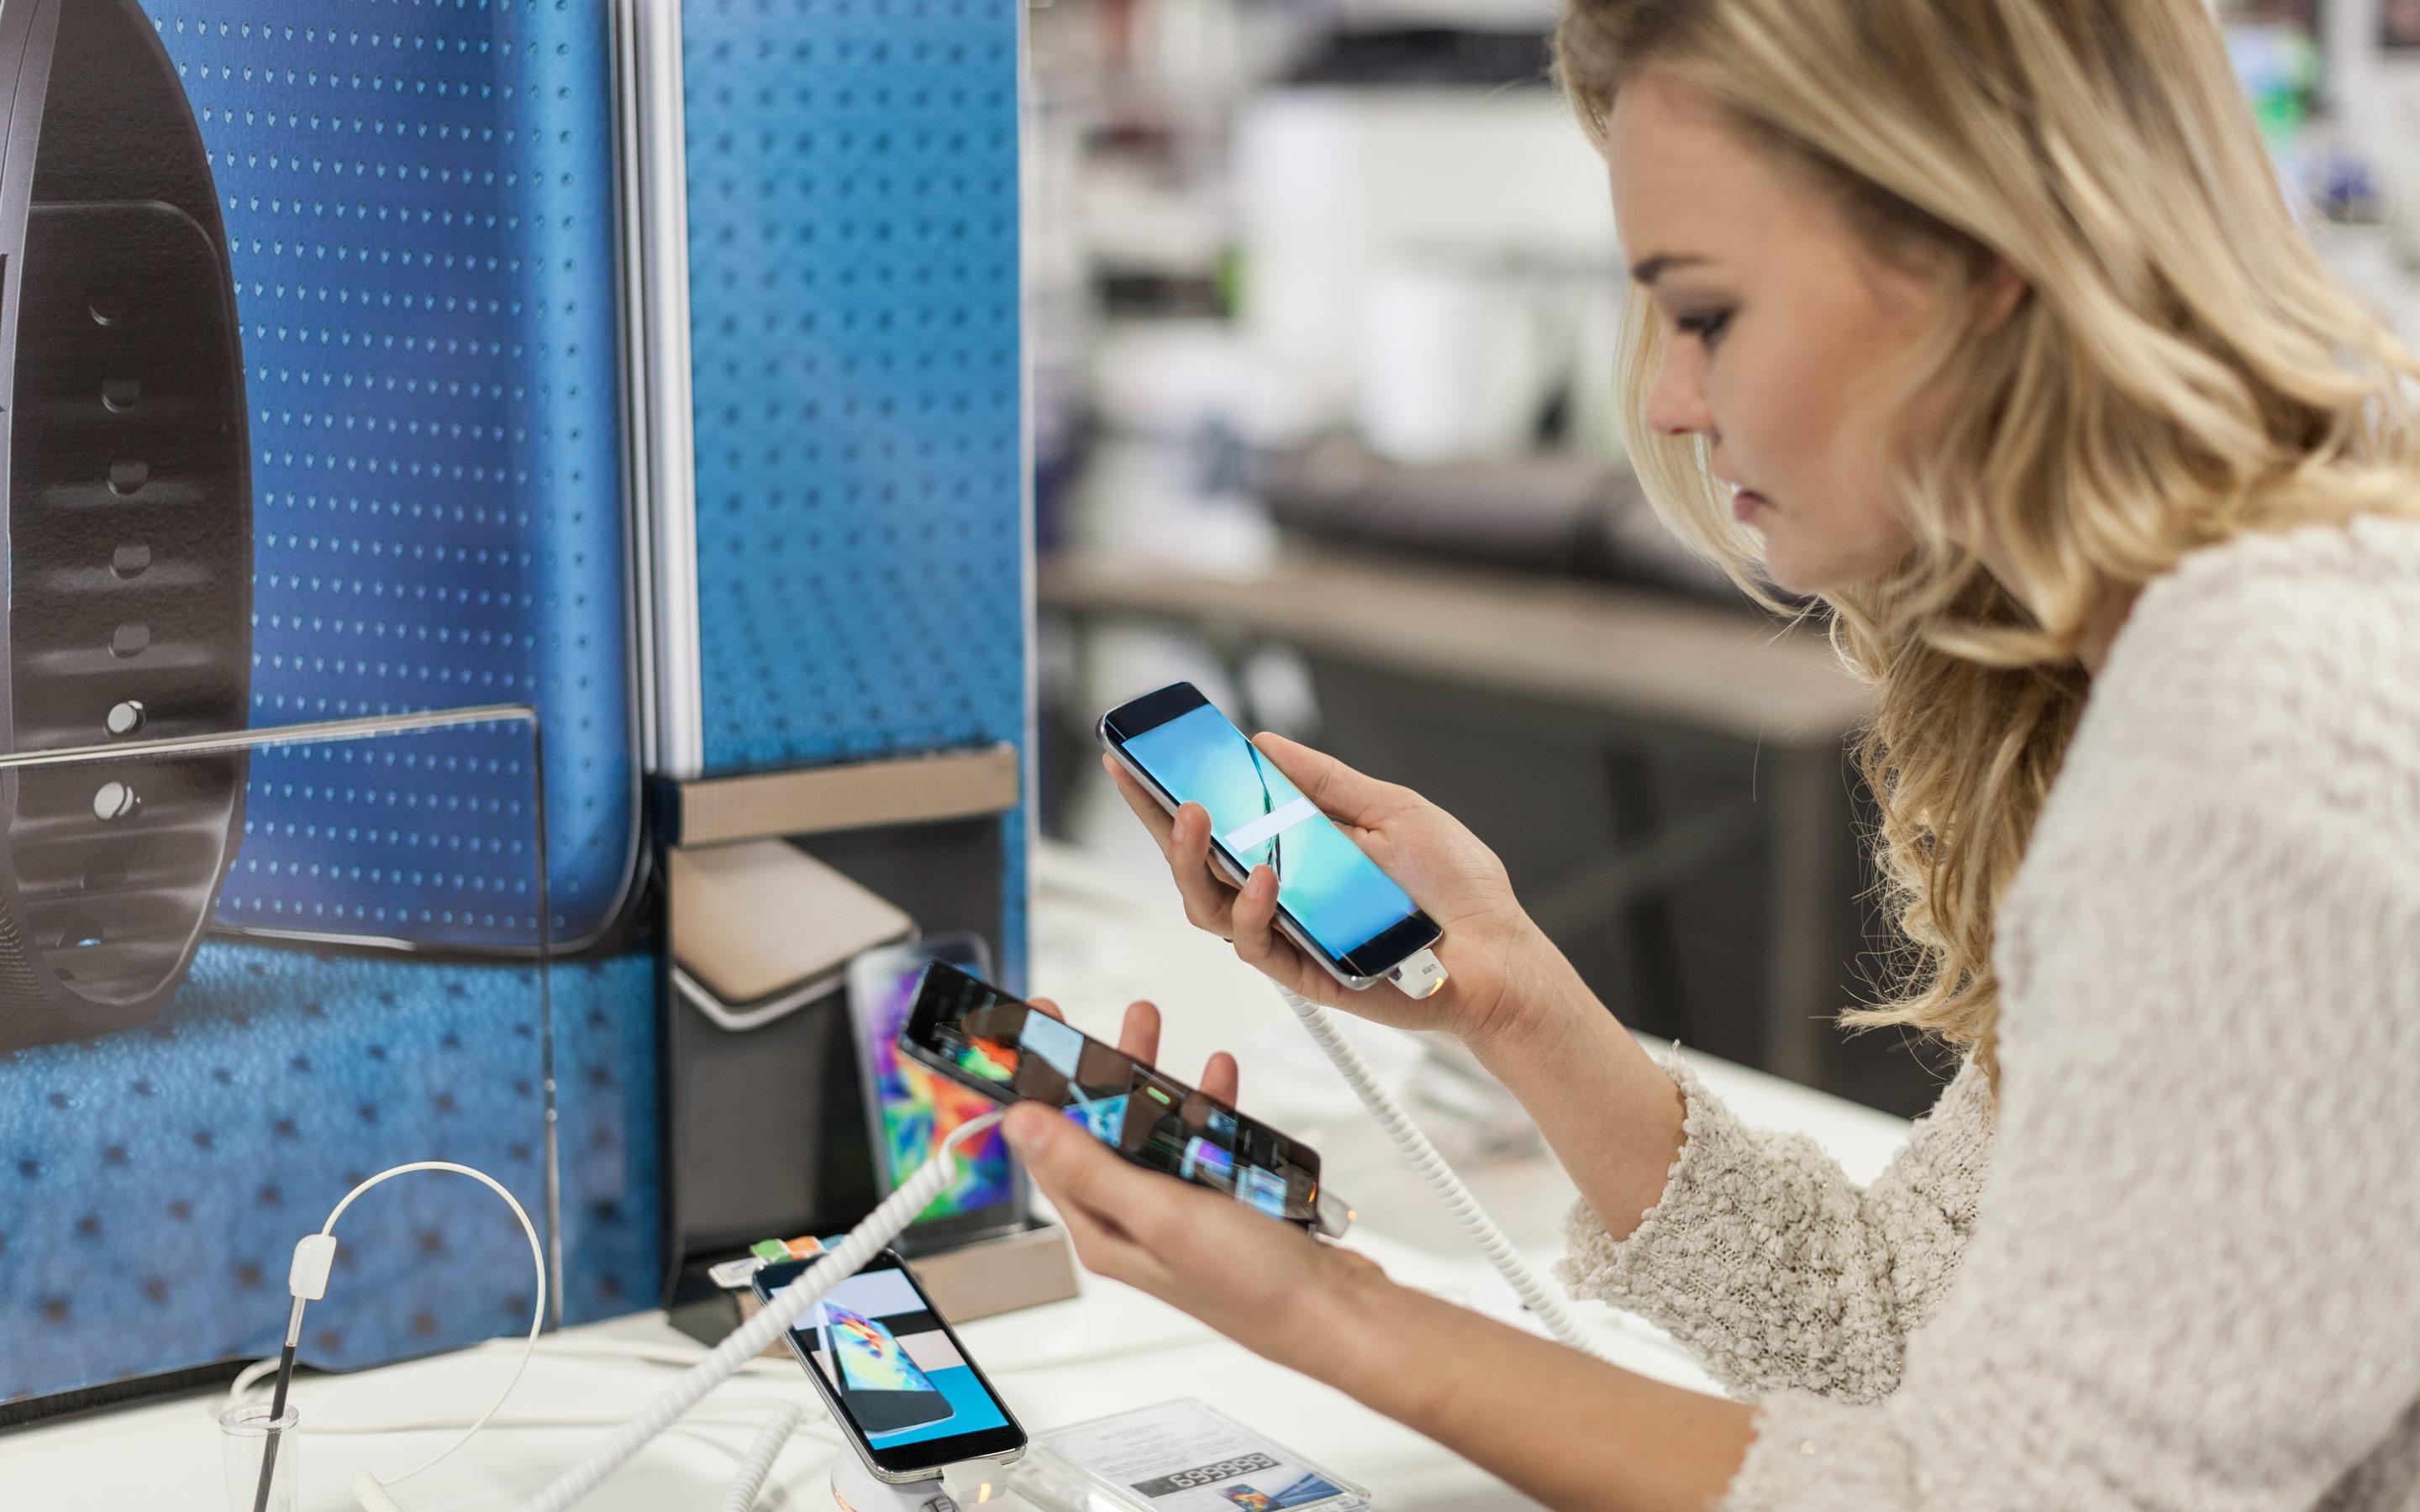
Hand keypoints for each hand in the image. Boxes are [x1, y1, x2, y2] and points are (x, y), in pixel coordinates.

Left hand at [1013, 997, 1368, 1367]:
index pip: (1047, 1149)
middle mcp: (1133, 1221)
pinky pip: (1196, 1141)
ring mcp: (1176, 1211)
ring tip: (1148, 1027)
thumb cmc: (1254, 1287)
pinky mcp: (1216, 1202)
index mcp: (1104, 1230)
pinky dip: (1201, 1104)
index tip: (1034, 1037)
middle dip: (1094, 1070)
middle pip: (1096, 1131)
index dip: (1035, 1088)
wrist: (1335, 1313)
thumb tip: (1022, 1125)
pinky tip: (1215, 1077)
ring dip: (1147, 1078)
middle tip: (1088, 1024)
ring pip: (1147, 1129)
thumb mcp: (1161, 1215)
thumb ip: (1089, 1167)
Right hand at [1104, 735, 1578, 1051]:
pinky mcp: (1306, 973)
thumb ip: (1325, 781)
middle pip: (1195, 865)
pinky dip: (1256, 908)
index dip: (1166, 794)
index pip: (1217, 822)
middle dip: (1159, 821)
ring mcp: (1290, 935)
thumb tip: (1263, 744)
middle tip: (1145, 779)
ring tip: (1197, 816)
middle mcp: (1281, 895)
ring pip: (1209, 908)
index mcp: (1294, 853)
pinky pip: (1258, 946)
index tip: (1131, 756)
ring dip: (1193, 860)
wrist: (1499, 951)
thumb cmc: (1455, 889)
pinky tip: (1268, 875)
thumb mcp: (1392, 810)